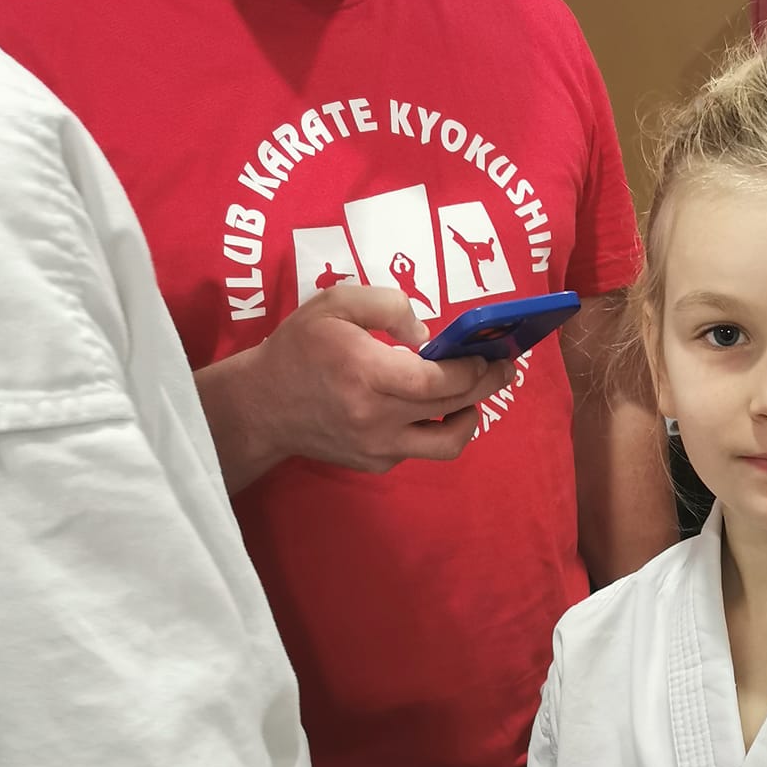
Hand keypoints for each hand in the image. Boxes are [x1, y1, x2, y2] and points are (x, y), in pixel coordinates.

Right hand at [232, 285, 497, 476]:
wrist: (262, 406)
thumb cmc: (300, 348)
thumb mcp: (335, 303)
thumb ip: (387, 305)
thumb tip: (428, 336)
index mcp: (366, 373)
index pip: (438, 381)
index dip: (473, 370)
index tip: (491, 355)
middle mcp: (375, 417)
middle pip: (452, 408)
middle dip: (486, 386)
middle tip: (504, 369)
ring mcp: (377, 447)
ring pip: (447, 444)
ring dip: (469, 418)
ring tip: (470, 395)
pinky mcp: (376, 463)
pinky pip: (421, 448)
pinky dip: (432, 426)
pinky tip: (426, 406)